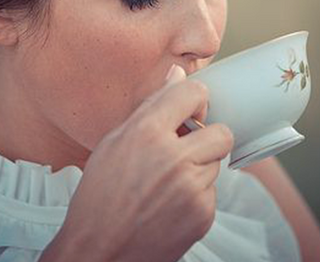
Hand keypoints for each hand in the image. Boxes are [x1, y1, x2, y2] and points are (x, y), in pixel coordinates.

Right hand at [46, 65, 233, 261]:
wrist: (99, 252)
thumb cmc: (100, 193)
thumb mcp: (115, 141)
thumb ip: (151, 105)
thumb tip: (177, 74)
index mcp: (147, 132)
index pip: (194, 93)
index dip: (194, 98)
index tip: (188, 108)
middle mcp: (174, 157)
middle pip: (220, 130)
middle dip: (207, 135)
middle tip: (186, 145)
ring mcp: (192, 189)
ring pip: (217, 162)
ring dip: (200, 166)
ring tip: (169, 180)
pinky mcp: (203, 215)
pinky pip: (212, 191)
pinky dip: (197, 193)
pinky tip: (170, 202)